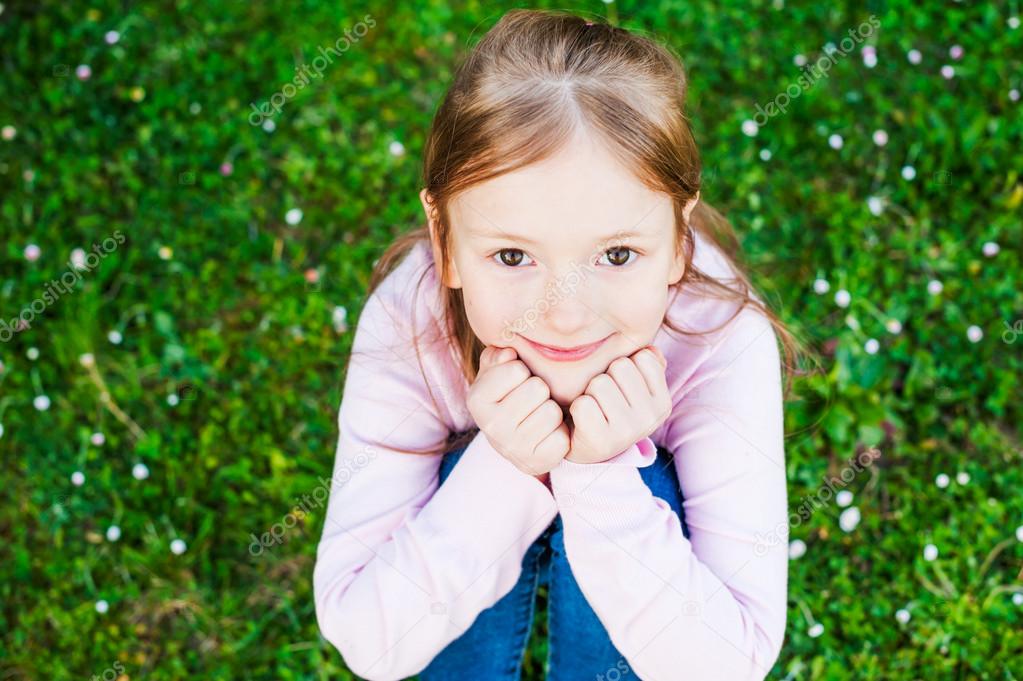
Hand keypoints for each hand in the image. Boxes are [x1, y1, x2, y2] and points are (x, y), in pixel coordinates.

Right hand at [467, 345, 570, 478]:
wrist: (514, 441)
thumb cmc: (507, 396)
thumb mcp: (495, 371)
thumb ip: (498, 355)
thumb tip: (509, 353)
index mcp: (476, 399)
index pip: (516, 369)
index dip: (522, 371)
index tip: (516, 383)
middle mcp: (491, 426)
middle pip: (538, 389)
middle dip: (540, 391)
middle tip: (531, 401)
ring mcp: (513, 448)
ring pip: (552, 412)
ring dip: (551, 411)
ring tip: (538, 416)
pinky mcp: (536, 463)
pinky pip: (562, 438)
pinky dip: (560, 433)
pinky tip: (547, 435)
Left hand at [565, 345, 670, 464]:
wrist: (587, 447)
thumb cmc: (611, 408)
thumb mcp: (635, 387)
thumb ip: (648, 364)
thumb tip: (651, 350)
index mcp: (662, 403)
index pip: (643, 357)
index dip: (624, 366)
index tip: (621, 386)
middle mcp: (650, 419)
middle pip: (620, 366)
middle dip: (606, 376)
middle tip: (604, 399)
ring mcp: (627, 433)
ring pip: (600, 383)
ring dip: (590, 392)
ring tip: (595, 409)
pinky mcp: (600, 442)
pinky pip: (583, 404)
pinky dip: (577, 408)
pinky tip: (583, 421)